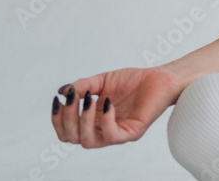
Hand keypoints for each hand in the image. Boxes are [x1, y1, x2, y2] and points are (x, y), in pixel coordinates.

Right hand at [51, 66, 181, 147]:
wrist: (160, 77)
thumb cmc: (133, 81)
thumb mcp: (102, 81)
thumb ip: (83, 86)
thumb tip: (63, 92)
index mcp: (94, 121)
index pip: (67, 132)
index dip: (58, 119)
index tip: (58, 100)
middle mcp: (103, 130)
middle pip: (73, 138)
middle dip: (67, 118)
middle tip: (73, 98)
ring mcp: (117, 133)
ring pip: (88, 141)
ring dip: (83, 120)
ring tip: (88, 101)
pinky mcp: (132, 132)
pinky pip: (111, 136)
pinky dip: (105, 120)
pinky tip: (107, 103)